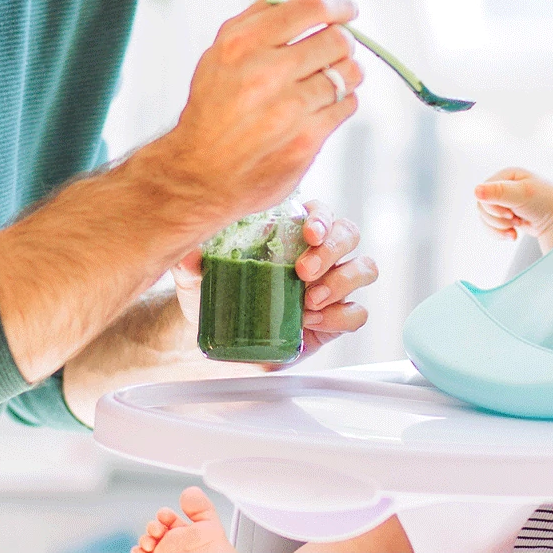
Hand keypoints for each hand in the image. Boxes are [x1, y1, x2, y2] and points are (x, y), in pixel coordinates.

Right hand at [143, 0, 363, 230]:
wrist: (198, 172)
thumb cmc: (216, 103)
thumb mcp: (228, 46)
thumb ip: (274, 6)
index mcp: (241, 43)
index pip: (313, 7)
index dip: (340, 4)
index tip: (346, 10)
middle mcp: (263, 74)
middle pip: (338, 40)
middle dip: (341, 43)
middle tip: (328, 53)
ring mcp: (287, 111)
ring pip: (349, 73)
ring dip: (343, 74)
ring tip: (322, 83)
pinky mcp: (304, 142)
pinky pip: (347, 106)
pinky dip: (339, 103)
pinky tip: (317, 108)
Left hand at [172, 199, 376, 358]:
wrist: (216, 341)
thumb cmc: (212, 296)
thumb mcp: (196, 277)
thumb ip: (191, 261)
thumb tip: (188, 252)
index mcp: (290, 231)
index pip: (321, 211)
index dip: (322, 217)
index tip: (308, 233)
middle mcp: (317, 253)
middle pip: (349, 234)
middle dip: (332, 250)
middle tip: (304, 272)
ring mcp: (330, 285)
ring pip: (364, 268)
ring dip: (342, 282)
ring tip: (309, 302)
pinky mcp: (334, 320)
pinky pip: (357, 312)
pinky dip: (340, 317)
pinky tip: (311, 322)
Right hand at [473, 168, 552, 252]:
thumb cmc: (547, 203)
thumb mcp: (523, 194)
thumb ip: (499, 192)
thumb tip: (476, 190)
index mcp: (506, 175)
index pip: (483, 193)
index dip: (493, 207)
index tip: (511, 214)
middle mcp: (503, 186)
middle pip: (482, 207)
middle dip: (498, 219)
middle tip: (516, 220)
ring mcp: (504, 202)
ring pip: (485, 218)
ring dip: (499, 227)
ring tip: (517, 227)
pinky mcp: (505, 216)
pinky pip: (491, 226)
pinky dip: (500, 233)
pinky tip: (513, 235)